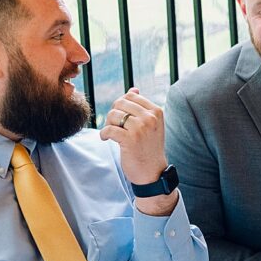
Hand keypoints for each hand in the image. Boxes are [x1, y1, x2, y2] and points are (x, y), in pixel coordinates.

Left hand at [100, 88, 176, 215]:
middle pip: (120, 103)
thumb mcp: (150, 125)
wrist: (152, 172)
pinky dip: (103, 134)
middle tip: (113, 126)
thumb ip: (141, 107)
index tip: (120, 118)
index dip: (121, 105)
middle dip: (113, 113)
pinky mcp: (130, 139)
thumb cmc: (148, 147)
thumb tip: (133, 89)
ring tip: (111, 134)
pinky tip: (105, 138)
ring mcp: (141, 128)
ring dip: (108, 124)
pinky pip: (108, 129)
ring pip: (113, 115)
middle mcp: (150, 117)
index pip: (131, 96)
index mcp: (156, 111)